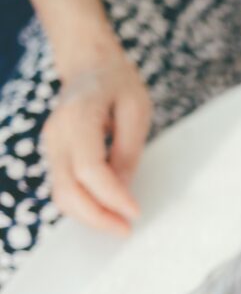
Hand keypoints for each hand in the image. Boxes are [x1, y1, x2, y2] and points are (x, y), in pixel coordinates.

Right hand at [42, 53, 150, 234]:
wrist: (87, 64)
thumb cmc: (116, 82)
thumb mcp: (137, 109)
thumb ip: (128, 149)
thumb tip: (123, 188)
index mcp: (78, 117)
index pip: (89, 169)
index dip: (112, 196)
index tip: (135, 212)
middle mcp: (57, 134)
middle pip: (68, 189)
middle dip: (97, 217)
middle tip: (127, 229)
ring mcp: (51, 146)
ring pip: (61, 194)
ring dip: (90, 216)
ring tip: (120, 223)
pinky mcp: (55, 156)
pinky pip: (64, 188)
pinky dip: (84, 205)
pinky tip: (107, 210)